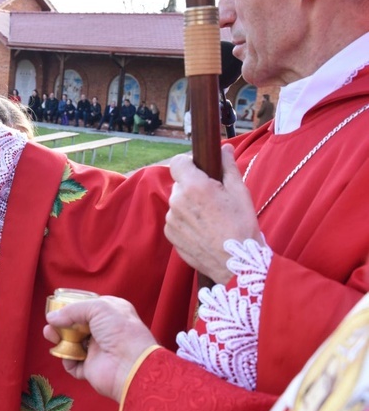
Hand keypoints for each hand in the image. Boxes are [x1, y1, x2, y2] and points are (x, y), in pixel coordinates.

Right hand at [44, 296, 156, 402]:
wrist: (131, 365)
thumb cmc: (120, 331)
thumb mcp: (98, 307)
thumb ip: (73, 310)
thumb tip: (51, 318)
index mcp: (111, 313)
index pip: (88, 308)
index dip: (72, 308)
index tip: (59, 309)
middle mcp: (104, 331)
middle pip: (76, 326)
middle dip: (61, 324)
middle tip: (50, 325)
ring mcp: (97, 351)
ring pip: (72, 343)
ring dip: (60, 340)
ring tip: (51, 336)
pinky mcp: (90, 369)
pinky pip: (73, 364)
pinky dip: (67, 360)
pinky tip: (66, 355)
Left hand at [164, 143, 262, 283]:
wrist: (236, 262)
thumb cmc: (241, 225)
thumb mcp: (239, 192)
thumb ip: (228, 166)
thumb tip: (224, 148)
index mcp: (193, 186)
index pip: (177, 162)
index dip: (188, 164)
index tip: (200, 170)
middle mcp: (177, 201)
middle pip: (179, 184)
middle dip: (192, 186)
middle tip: (212, 199)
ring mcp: (171, 219)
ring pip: (177, 203)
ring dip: (189, 205)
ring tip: (210, 219)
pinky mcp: (170, 235)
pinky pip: (175, 220)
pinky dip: (186, 222)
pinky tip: (203, 231)